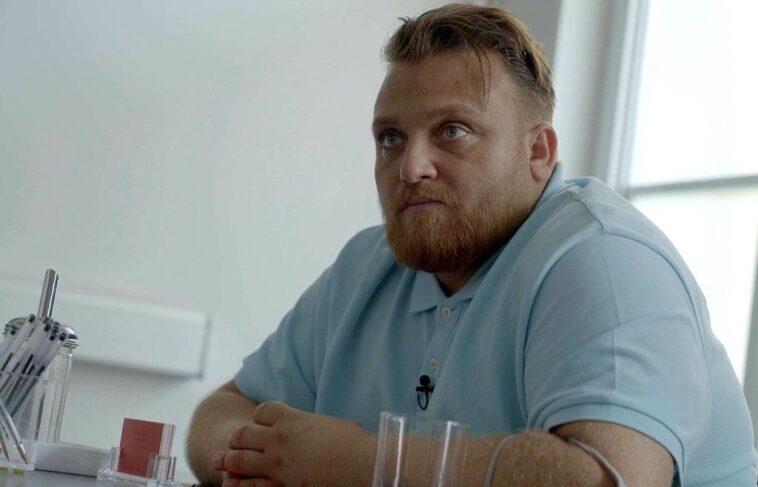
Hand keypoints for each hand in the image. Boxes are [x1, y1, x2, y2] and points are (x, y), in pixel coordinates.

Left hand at [212, 401, 376, 486]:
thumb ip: (314, 426)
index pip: (263, 411)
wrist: (362, 466)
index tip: (261, 422)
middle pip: (244, 434)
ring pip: (241, 461)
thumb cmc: (355, 444)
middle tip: (229, 443)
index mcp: (293, 419)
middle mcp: (279, 440)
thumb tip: (316, 430)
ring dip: (228, 461)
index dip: (259, 416)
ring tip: (219, 461)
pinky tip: (231, 486)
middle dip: (236, 438)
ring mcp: (277, 465)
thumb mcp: (331, 425)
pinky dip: (240, 486)